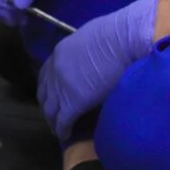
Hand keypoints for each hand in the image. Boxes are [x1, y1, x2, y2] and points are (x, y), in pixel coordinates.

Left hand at [37, 0, 160, 141]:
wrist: (124, 40)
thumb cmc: (117, 35)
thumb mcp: (93, 40)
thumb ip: (85, 53)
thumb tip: (93, 61)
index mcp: (60, 53)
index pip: (46, 75)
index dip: (48, 89)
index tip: (53, 98)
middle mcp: (55, 70)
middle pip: (44, 94)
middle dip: (48, 107)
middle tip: (54, 117)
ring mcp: (62, 87)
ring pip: (50, 110)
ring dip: (53, 122)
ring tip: (59, 130)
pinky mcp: (73, 102)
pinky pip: (63, 121)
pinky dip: (63, 130)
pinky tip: (66, 135)